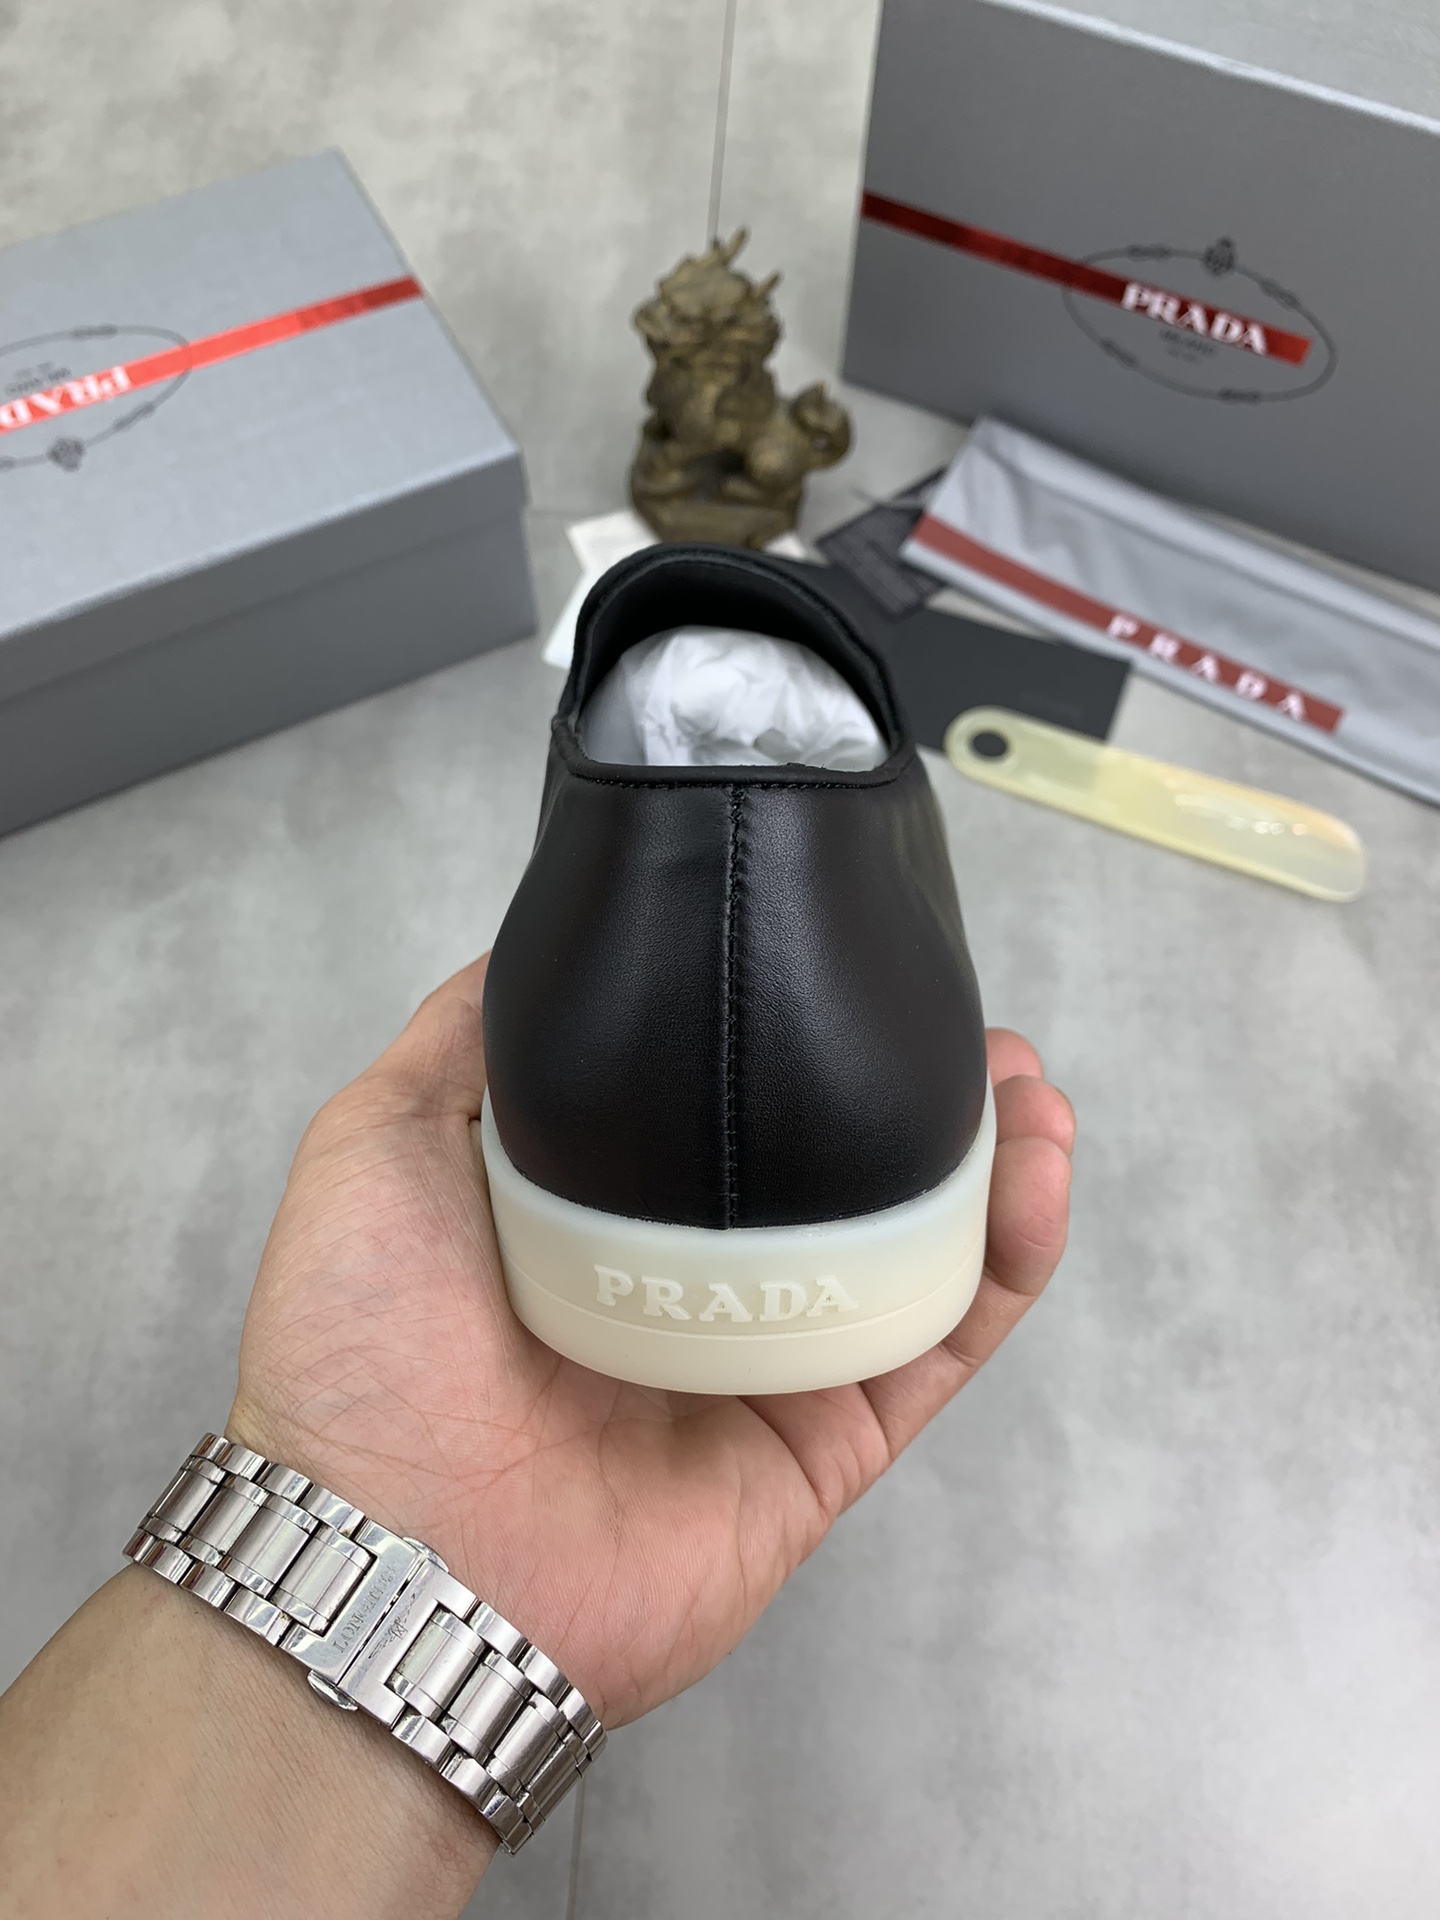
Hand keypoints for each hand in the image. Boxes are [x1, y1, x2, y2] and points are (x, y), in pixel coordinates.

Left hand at [232, 956, 1073, 1728]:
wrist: (394, 1555)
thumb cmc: (363, 1348)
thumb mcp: (375, 1145)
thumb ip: (462, 1044)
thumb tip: (544, 942)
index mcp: (599, 1212)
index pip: (721, 1104)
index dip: (793, 1033)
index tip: (850, 963)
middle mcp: (691, 1281)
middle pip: (836, 1173)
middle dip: (914, 1095)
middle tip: (970, 1028)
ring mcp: (764, 1365)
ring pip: (911, 1252)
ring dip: (990, 1164)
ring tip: (1031, 1090)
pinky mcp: (823, 1446)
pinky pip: (938, 1345)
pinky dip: (1005, 1264)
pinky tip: (1038, 1178)